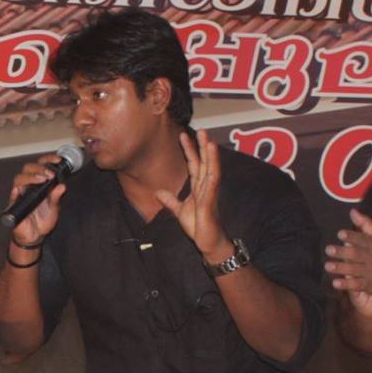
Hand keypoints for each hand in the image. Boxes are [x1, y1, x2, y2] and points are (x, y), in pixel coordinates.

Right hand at [6, 152, 68, 250]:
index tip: (57, 160)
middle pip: (27, 169)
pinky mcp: (14, 205)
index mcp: (38, 185)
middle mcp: (28, 187)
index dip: (47, 160)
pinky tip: (19, 190)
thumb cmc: (42, 221)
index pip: (40, 166)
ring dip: (30, 177)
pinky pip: (12, 197)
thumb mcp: (54, 209)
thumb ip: (57, 197)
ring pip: (19, 179)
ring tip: (41, 180)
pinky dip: (15, 192)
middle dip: (39, 168)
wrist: (35, 236)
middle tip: (49, 174)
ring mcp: (20, 195)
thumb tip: (63, 186)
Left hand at [156, 131, 227, 263]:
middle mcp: (206, 187)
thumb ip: (170, 201)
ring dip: (210, 155)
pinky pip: (212, 185)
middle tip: (201, 129)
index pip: (194, 165)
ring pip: (211, 170)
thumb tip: (158, 192)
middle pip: (204, 162)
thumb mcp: (180, 211)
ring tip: (209, 140)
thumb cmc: (199, 226)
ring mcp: (209, 193)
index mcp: (199, 188)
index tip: (183, 135)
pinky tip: (212, 164)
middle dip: (201, 146)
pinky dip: (212, 172)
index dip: (189, 150)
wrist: (209, 243)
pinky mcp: (210, 202)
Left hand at [326, 209, 371, 311]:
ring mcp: (371, 272)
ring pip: (354, 269)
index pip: (362, 239)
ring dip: (340, 268)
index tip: (340, 234)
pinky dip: (346, 284)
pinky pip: (357, 285)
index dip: (351, 236)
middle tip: (328, 250)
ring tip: (327, 266)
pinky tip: (335, 283)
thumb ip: (366, 224)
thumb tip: (352, 211)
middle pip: (356, 254)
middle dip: (342, 252)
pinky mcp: (370, 285)